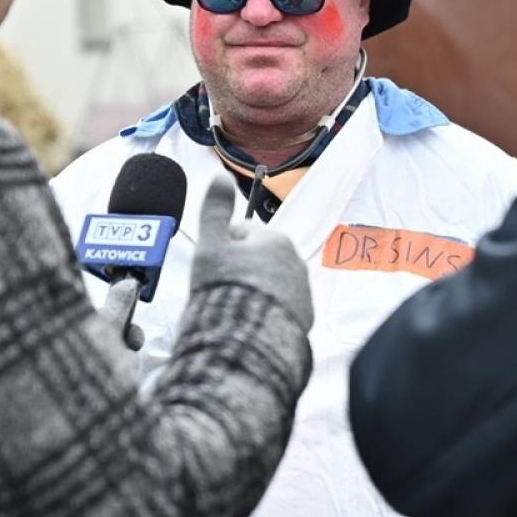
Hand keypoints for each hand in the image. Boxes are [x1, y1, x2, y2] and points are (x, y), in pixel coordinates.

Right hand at [189, 174, 312, 332]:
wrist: (247, 340)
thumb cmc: (226, 291)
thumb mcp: (211, 246)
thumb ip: (215, 209)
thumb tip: (221, 175)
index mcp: (274, 239)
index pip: (241, 233)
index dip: (221, 249)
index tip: (212, 268)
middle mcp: (295, 260)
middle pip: (257, 257)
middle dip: (240, 269)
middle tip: (221, 289)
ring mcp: (302, 289)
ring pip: (269, 281)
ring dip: (253, 289)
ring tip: (235, 307)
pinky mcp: (304, 315)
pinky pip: (280, 305)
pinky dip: (266, 309)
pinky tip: (250, 320)